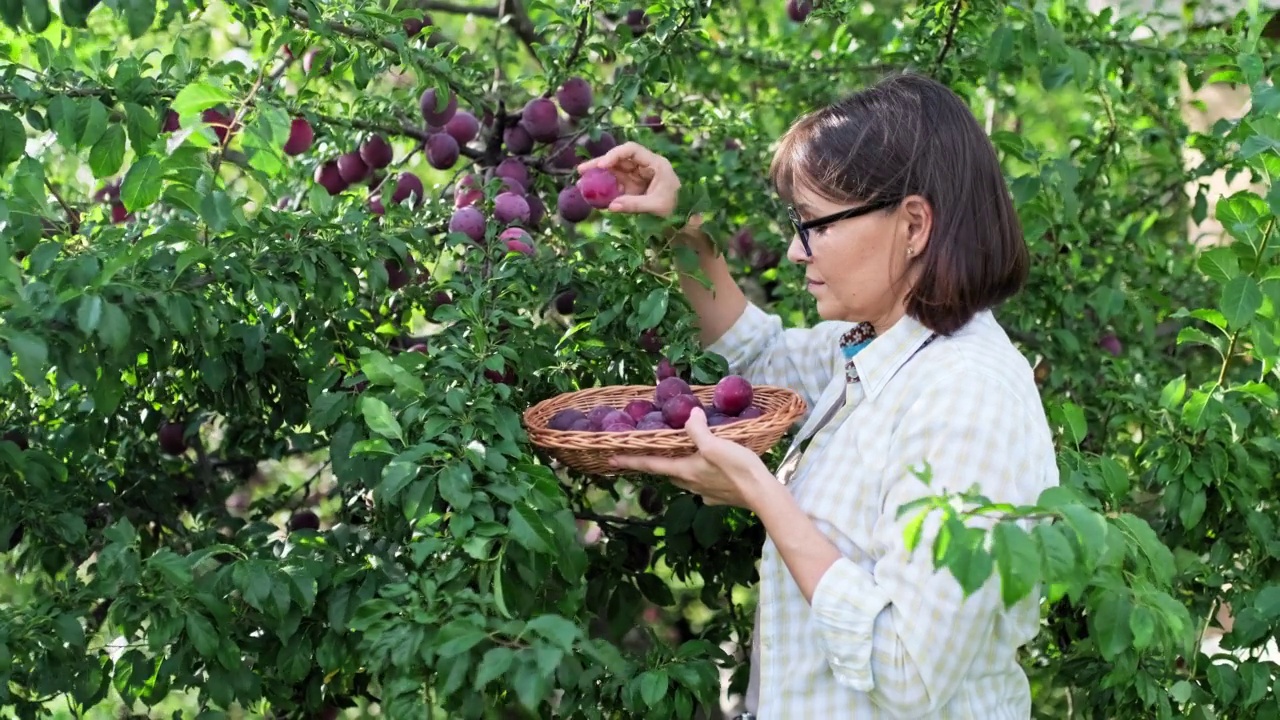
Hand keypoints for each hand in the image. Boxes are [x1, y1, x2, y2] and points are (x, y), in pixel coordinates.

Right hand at [576, 142, 680, 216]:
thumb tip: (611, 206)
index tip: (602, 165)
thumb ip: (635, 205)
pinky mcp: (634, 189)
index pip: (632, 151)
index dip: (615, 155)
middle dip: (600, 164)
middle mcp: (645, 167)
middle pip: (619, 160)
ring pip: (615, 172)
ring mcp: (639, 178)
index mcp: (656, 164)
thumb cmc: (677, 209)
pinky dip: (605, 190)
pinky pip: (617, 186)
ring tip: (582, 183)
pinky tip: (593, 196)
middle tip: (581, 171)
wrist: (685, 220)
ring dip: (599, 177)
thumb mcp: (657, 206)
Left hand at [610, 408, 772, 510]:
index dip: (630, 461)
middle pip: (668, 473)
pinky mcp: (719, 497)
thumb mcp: (715, 444)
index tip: (610, 460)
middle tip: (650, 453)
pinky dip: (701, 476)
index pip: (651, 465)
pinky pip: (704, 485)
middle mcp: (691, 484)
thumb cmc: (737, 468)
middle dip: (657, 464)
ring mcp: (705, 493)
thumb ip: (698, 430)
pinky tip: (711, 472)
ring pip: (685, 479)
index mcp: (685, 470)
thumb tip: (689, 415)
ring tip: (682, 457)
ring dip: (679, 469)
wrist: (762, 494)